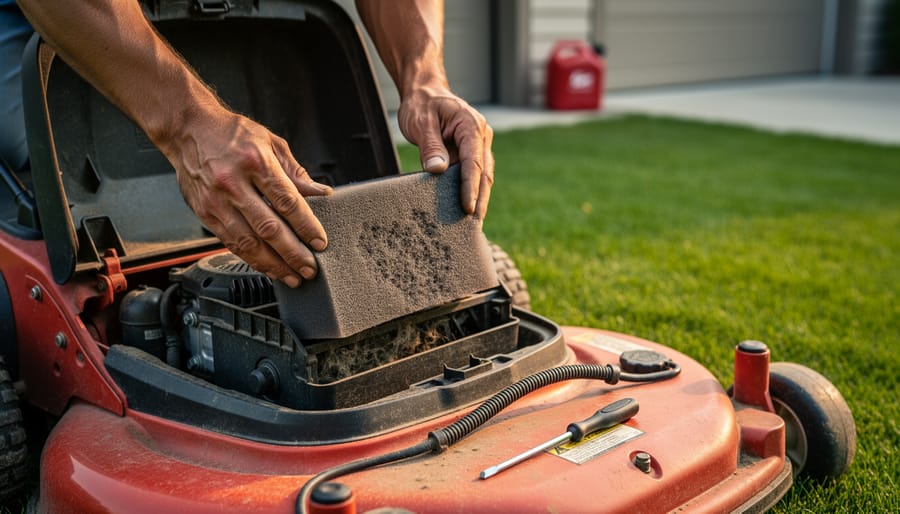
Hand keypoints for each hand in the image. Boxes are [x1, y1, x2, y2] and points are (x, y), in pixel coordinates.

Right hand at [164, 109, 331, 286]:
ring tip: (292, 276)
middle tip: (309, 268)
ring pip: (248, 243)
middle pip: (269, 228)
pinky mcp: (203, 212)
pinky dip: (251, 259)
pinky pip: (231, 243)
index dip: (306, 226)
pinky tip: (267, 267)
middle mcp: (233, 183)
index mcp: (255, 162)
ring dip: (273, 264)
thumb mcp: (271, 143)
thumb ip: (296, 173)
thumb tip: (321, 193)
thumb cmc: (231, 133)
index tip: (320, 243)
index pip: (287, 202)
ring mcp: (216, 200)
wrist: (188, 129)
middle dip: (293, 253)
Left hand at [398, 84, 493, 220]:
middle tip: (474, 227)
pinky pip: (472, 176)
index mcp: (471, 126)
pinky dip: (470, 192)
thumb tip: (438, 171)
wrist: (425, 91)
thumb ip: (430, 146)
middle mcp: (480, 137)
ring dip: (478, 200)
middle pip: (484, 174)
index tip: (468, 208)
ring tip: (471, 226)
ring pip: (482, 178)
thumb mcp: (421, 122)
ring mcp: (477, 146)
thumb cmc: (422, 104)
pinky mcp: (470, 154)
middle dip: (481, 201)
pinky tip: (464, 210)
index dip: (471, 187)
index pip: (474, 162)